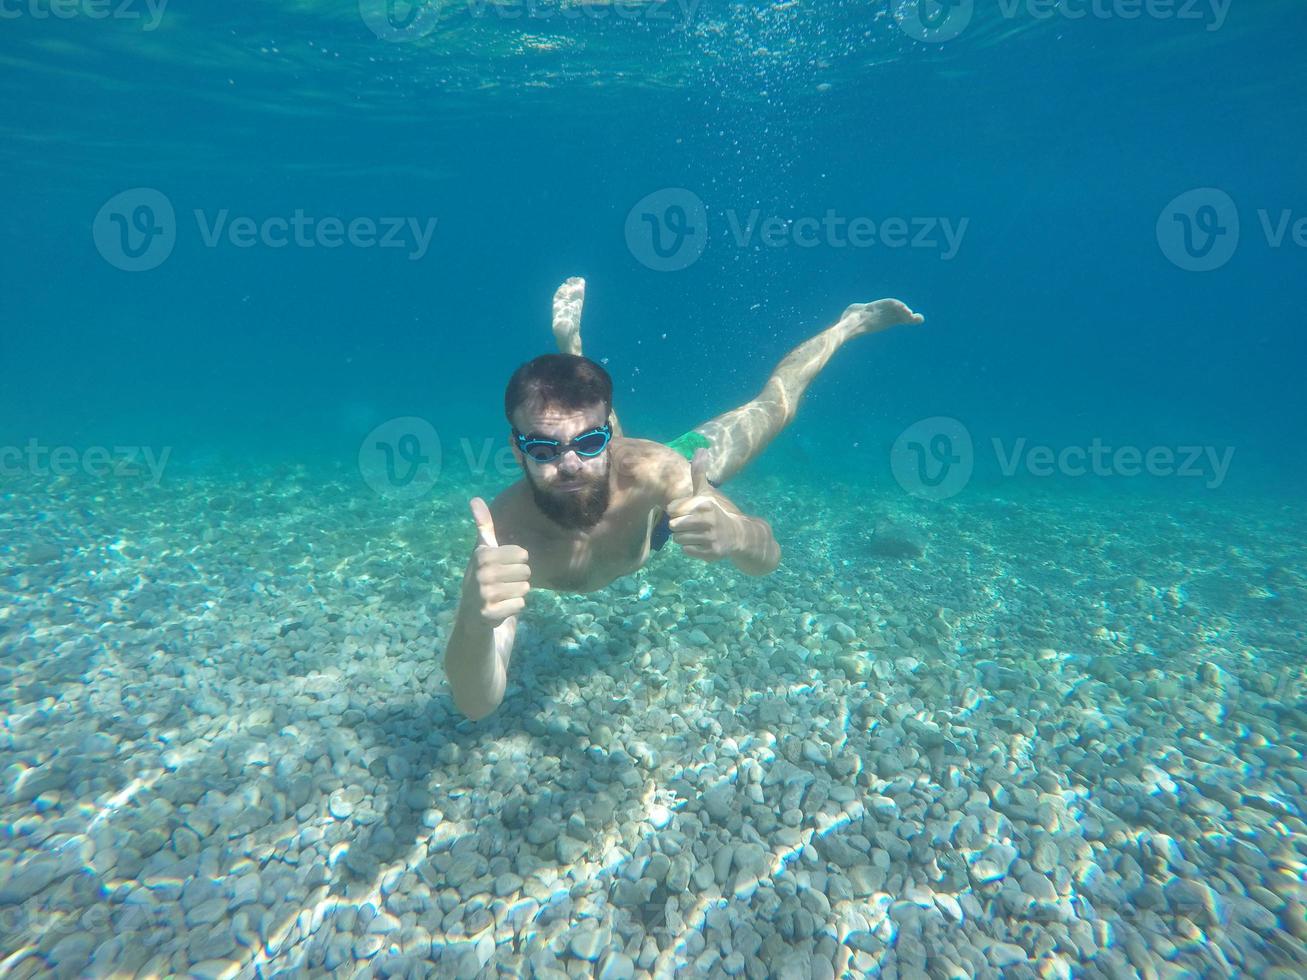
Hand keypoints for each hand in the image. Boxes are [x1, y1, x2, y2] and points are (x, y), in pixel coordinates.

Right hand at [464, 498, 530, 626]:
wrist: (472, 615)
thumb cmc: (483, 577)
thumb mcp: (482, 551)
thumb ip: (483, 526)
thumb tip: (475, 498)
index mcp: (482, 555)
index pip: (522, 554)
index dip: (517, 562)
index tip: (502, 567)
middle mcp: (481, 573)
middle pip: (526, 572)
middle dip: (518, 579)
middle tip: (503, 583)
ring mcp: (484, 595)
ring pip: (525, 588)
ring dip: (517, 593)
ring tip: (502, 595)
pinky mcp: (490, 613)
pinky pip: (521, 604)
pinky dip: (515, 607)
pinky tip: (501, 607)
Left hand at [666, 450, 738, 562]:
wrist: (739, 535)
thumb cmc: (716, 512)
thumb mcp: (707, 493)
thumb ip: (699, 474)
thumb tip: (701, 449)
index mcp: (705, 503)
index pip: (673, 510)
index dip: (675, 512)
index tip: (685, 512)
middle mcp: (709, 519)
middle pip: (674, 526)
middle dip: (678, 526)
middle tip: (690, 525)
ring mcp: (712, 537)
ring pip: (679, 540)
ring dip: (683, 538)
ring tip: (695, 534)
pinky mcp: (712, 552)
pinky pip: (687, 551)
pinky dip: (691, 549)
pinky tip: (701, 543)